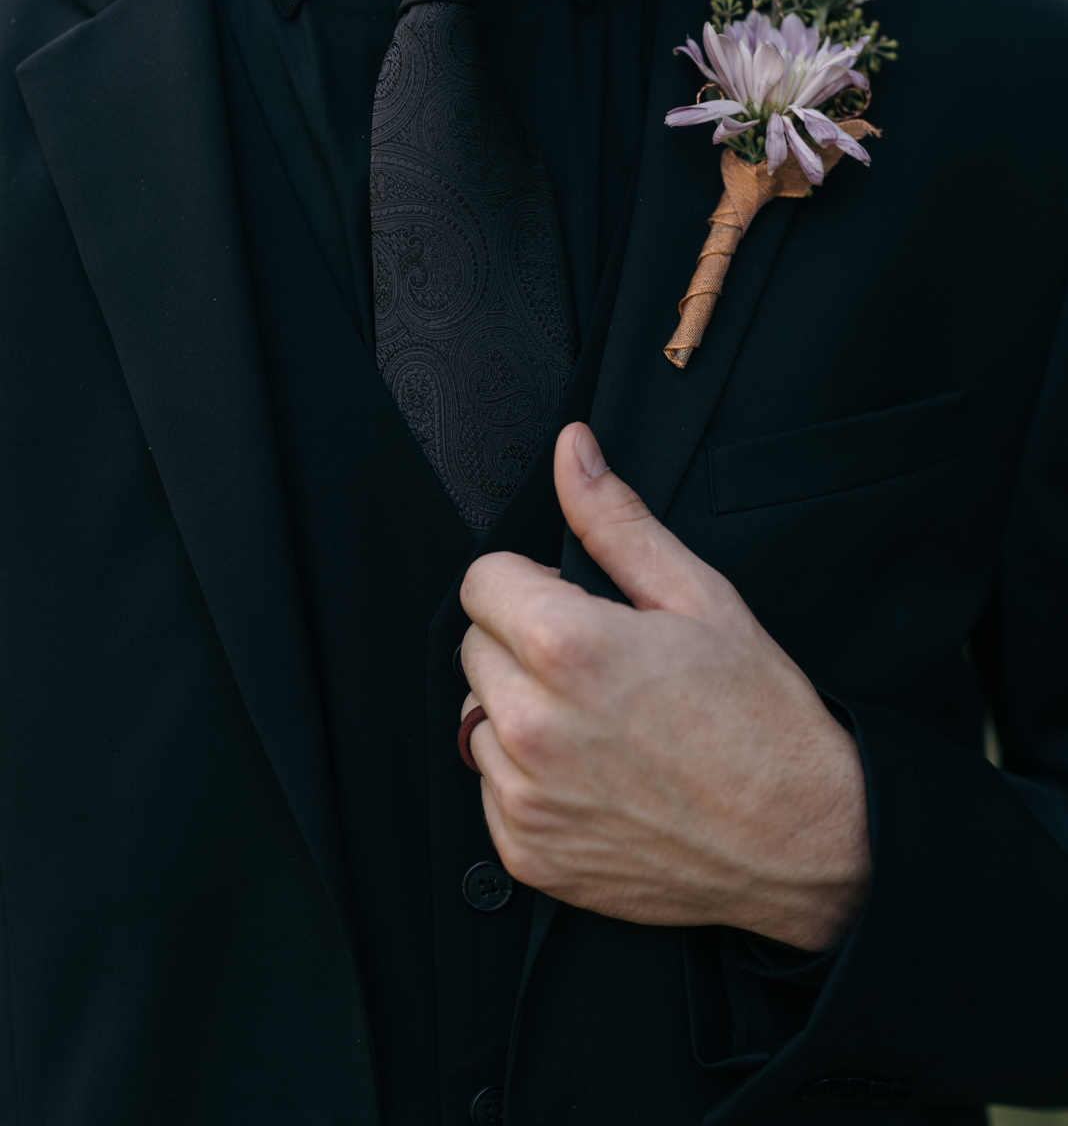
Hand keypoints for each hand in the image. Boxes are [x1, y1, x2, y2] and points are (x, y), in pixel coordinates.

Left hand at [459, 423, 869, 951]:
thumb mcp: (698, 596)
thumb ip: (615, 520)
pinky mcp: (528, 852)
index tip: (572, 603)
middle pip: (474, 647)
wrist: (803, 840)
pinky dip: (531, 779)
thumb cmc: (761, 719)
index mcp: (566, 646)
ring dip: (522, 712)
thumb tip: (573, 453)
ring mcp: (525, 797)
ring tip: (602, 723)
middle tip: (600, 666)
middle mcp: (532, 725)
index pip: (481, 580)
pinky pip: (492, 789)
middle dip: (523, 642)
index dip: (530, 582)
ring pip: (478, 719)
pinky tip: (597, 774)